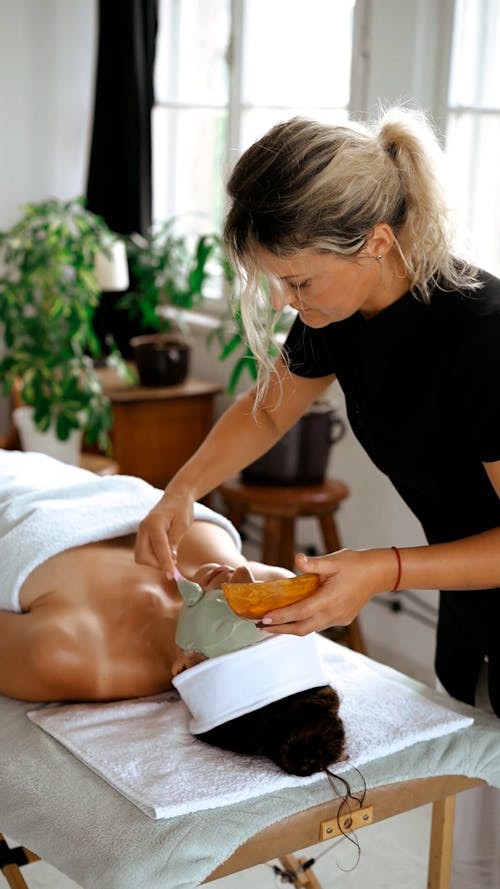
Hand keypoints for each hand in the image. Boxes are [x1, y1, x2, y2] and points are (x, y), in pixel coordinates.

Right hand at [134, 492, 193, 574]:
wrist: (175, 497)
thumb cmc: (181, 509)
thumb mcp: (183, 525)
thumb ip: (174, 542)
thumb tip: (170, 560)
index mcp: (154, 522)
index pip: (158, 547)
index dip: (165, 563)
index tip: (172, 575)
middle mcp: (143, 527)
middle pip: (142, 555)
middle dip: (156, 564)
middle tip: (173, 565)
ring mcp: (141, 532)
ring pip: (141, 556)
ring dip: (154, 562)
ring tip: (170, 558)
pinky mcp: (142, 536)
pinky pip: (143, 553)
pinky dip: (153, 558)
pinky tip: (165, 555)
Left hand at [258, 548, 393, 635]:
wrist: (378, 574)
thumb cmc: (355, 564)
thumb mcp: (334, 560)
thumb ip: (314, 564)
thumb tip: (297, 559)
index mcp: (329, 599)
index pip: (300, 612)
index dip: (281, 616)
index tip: (264, 618)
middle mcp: (333, 613)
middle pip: (302, 628)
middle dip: (280, 629)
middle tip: (260, 627)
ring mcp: (338, 618)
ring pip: (311, 628)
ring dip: (291, 628)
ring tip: (273, 624)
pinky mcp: (342, 619)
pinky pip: (319, 624)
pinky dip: (305, 623)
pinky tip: (295, 617)